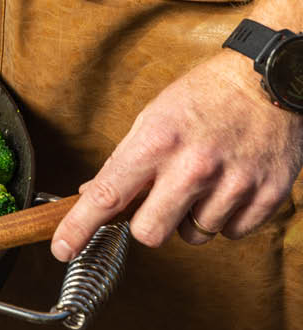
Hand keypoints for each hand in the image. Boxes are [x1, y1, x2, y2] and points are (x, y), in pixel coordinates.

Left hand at [51, 45, 302, 259]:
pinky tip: (227, 187)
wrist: (265, 82)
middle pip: (150, 233)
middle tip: (156, 201)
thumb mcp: (153, 116)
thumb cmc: (205, 96)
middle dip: (147, 224)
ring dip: (190, 218)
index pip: (107, 195)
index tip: (62, 247)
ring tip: (201, 182)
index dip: (80, 227)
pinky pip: (231, 234)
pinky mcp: (266, 197)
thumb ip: (126, 159)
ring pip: (193, 236)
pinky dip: (224, 218)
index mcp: (156, 142)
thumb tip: (92, 194)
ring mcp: (232, 184)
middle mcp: (192, 167)